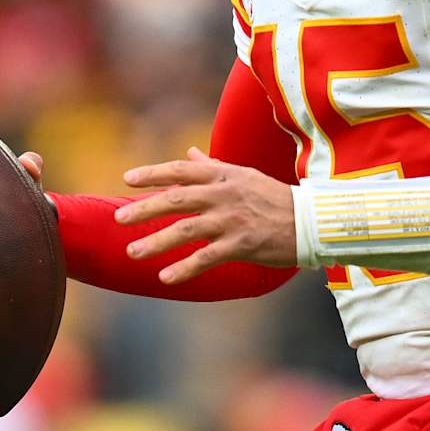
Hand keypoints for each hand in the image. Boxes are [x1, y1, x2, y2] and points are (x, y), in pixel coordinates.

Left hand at [115, 147, 296, 282]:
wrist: (310, 221)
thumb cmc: (274, 197)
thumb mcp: (243, 175)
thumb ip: (212, 166)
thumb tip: (189, 153)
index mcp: (224, 175)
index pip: (182, 170)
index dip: (153, 174)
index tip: (128, 179)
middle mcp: (224, 194)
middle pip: (177, 199)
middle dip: (145, 209)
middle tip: (119, 219)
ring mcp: (232, 220)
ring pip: (186, 229)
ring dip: (156, 242)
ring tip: (132, 252)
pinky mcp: (241, 244)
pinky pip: (206, 257)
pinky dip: (184, 268)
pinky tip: (164, 277)